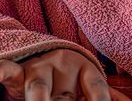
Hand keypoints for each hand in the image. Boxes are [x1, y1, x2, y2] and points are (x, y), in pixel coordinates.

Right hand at [0, 49, 128, 99]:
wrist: (44, 52)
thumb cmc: (71, 76)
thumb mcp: (88, 83)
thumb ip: (105, 93)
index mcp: (87, 68)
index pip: (97, 88)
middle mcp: (65, 65)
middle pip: (65, 95)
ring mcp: (40, 68)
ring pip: (39, 88)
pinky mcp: (19, 72)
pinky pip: (10, 71)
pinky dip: (3, 71)